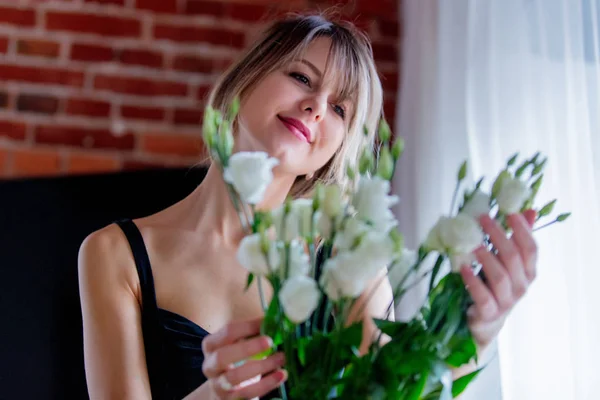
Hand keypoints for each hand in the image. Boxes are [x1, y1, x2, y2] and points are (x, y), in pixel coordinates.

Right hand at [202, 318, 286, 398]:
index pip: (228, 332)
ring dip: (262, 366)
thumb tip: (277, 320)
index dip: (248, 327)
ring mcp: (218, 385)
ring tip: (281, 358)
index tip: (268, 322)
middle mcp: (210, 365)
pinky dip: (267, 383)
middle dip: (247, 348)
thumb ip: (254, 333)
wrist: (226, 389)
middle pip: (223, 355)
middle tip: (270, 342)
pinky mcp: (230, 399)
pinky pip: (248, 392)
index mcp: (212, 345)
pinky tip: (281, 374)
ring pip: (235, 377)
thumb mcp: (240, 345)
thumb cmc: (237, 360)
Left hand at [459, 210, 537, 349]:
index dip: (522, 230)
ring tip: (473, 244)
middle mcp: (521, 286)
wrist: (486, 321)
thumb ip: (516, 239)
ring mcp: (506, 302)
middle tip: (483, 219)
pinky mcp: (489, 313)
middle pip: (513, 258)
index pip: (531, 249)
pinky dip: (473, 282)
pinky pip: (483, 296)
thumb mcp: (506, 262)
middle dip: (498, 236)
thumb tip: (528, 211)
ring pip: (500, 277)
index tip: (509, 213)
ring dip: (486, 258)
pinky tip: (464, 269)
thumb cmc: (495, 286)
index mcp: (528, 272)